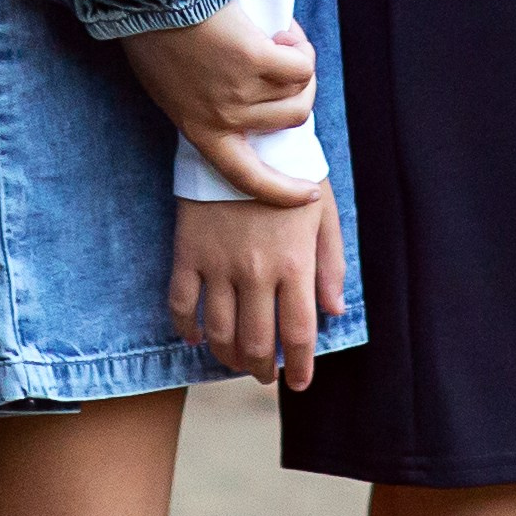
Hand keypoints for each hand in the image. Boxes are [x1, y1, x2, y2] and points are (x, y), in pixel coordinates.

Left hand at [120, 8, 318, 202]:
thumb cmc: (154, 33)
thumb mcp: (172, 86)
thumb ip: (204, 106)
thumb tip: (242, 107)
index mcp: (200, 131)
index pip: (247, 178)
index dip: (282, 191)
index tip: (309, 194)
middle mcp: (224, 119)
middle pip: (292, 118)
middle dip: (301, 88)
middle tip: (288, 58)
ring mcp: (239, 91)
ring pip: (299, 88)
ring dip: (299, 60)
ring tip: (280, 36)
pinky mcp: (254, 59)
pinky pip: (300, 64)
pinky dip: (299, 46)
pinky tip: (283, 30)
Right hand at [170, 188, 347, 388]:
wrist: (245, 133)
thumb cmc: (292, 171)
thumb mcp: (325, 211)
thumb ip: (332, 263)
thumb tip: (334, 311)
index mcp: (293, 262)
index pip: (297, 334)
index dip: (298, 367)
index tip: (298, 382)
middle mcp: (256, 270)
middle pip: (256, 342)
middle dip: (262, 369)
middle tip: (265, 374)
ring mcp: (218, 262)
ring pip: (219, 331)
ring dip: (228, 357)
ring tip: (236, 360)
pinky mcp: (189, 249)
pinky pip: (181, 302)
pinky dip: (186, 328)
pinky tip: (196, 336)